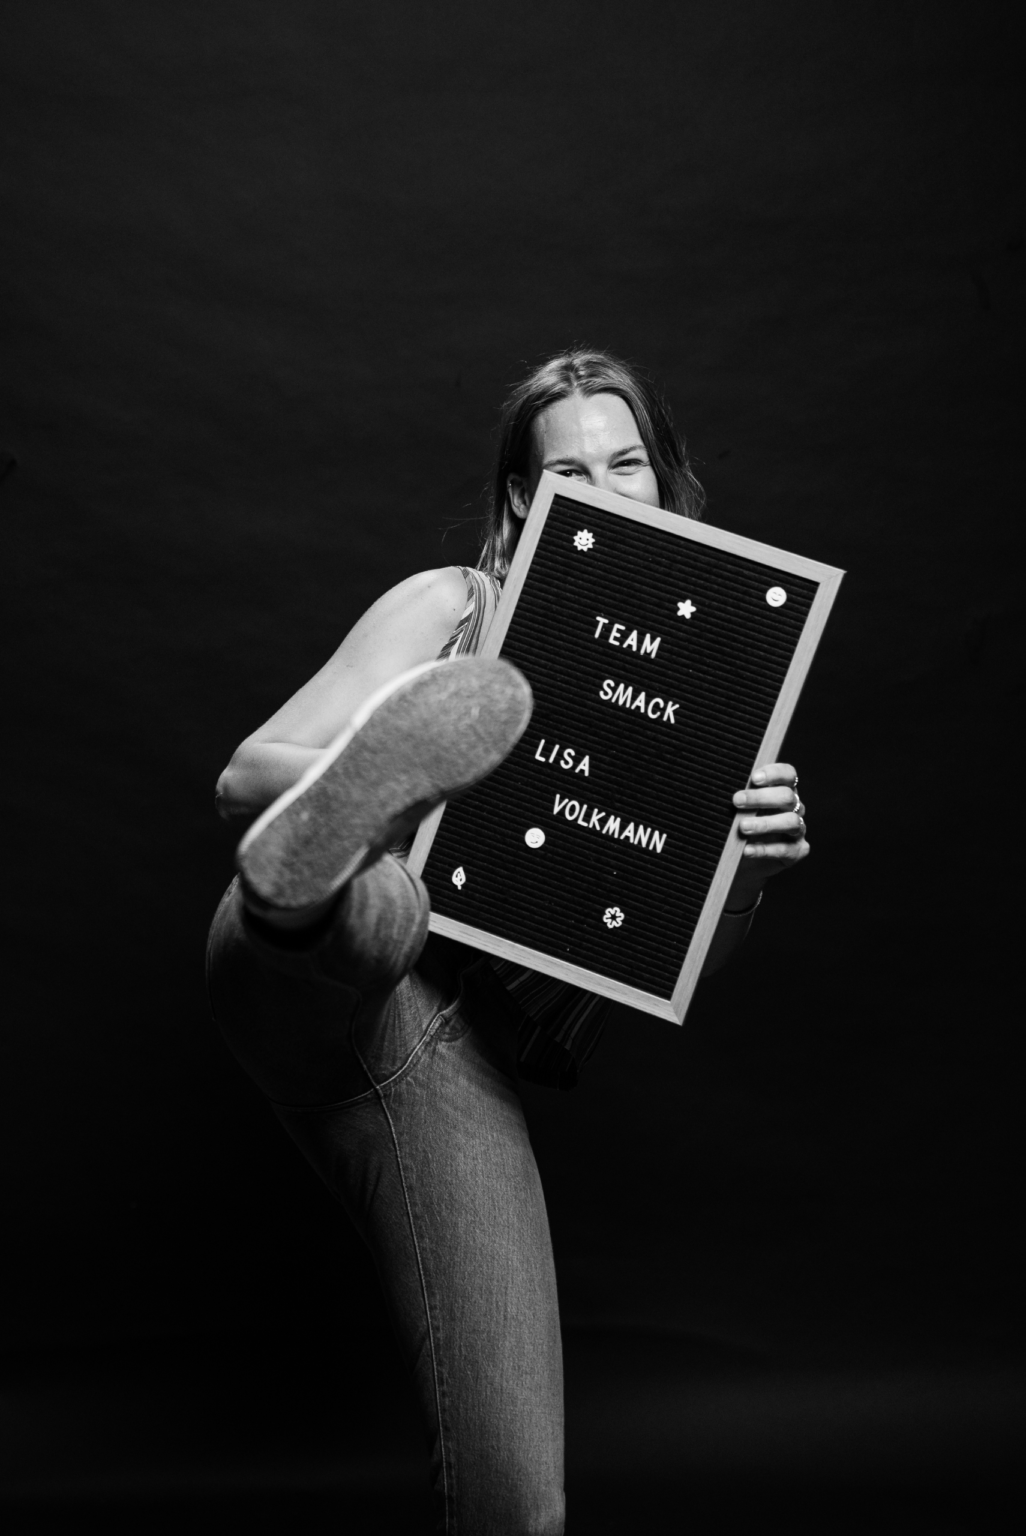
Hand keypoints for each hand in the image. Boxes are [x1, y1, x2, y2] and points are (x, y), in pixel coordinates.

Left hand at [724, 761, 807, 910]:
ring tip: (743, 827)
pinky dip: (765, 850)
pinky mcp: (796, 850)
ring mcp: (798, 829)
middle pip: (787, 797)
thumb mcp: (737, 810)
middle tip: (736, 800)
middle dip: (760, 798)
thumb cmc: (739, 827)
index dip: (774, 774)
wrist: (742, 862)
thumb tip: (720, 788)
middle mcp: (794, 807)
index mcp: (782, 790)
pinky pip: (785, 849)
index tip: (754, 778)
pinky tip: (747, 850)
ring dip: (765, 823)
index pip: (787, 774)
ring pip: (790, 822)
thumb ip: (738, 798)